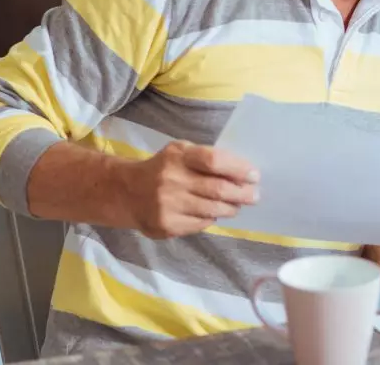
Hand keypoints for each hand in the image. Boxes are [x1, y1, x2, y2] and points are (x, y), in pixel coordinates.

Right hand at [117, 141, 259, 238]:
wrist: (125, 192)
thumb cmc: (163, 168)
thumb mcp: (181, 152)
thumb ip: (207, 159)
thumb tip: (243, 174)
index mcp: (178, 156)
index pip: (214, 160)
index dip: (238, 169)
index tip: (254, 175)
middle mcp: (171, 180)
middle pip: (218, 189)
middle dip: (242, 193)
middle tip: (254, 195)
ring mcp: (167, 205)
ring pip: (213, 209)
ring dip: (231, 208)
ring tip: (237, 205)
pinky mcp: (166, 225)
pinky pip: (201, 223)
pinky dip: (212, 218)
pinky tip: (213, 213)